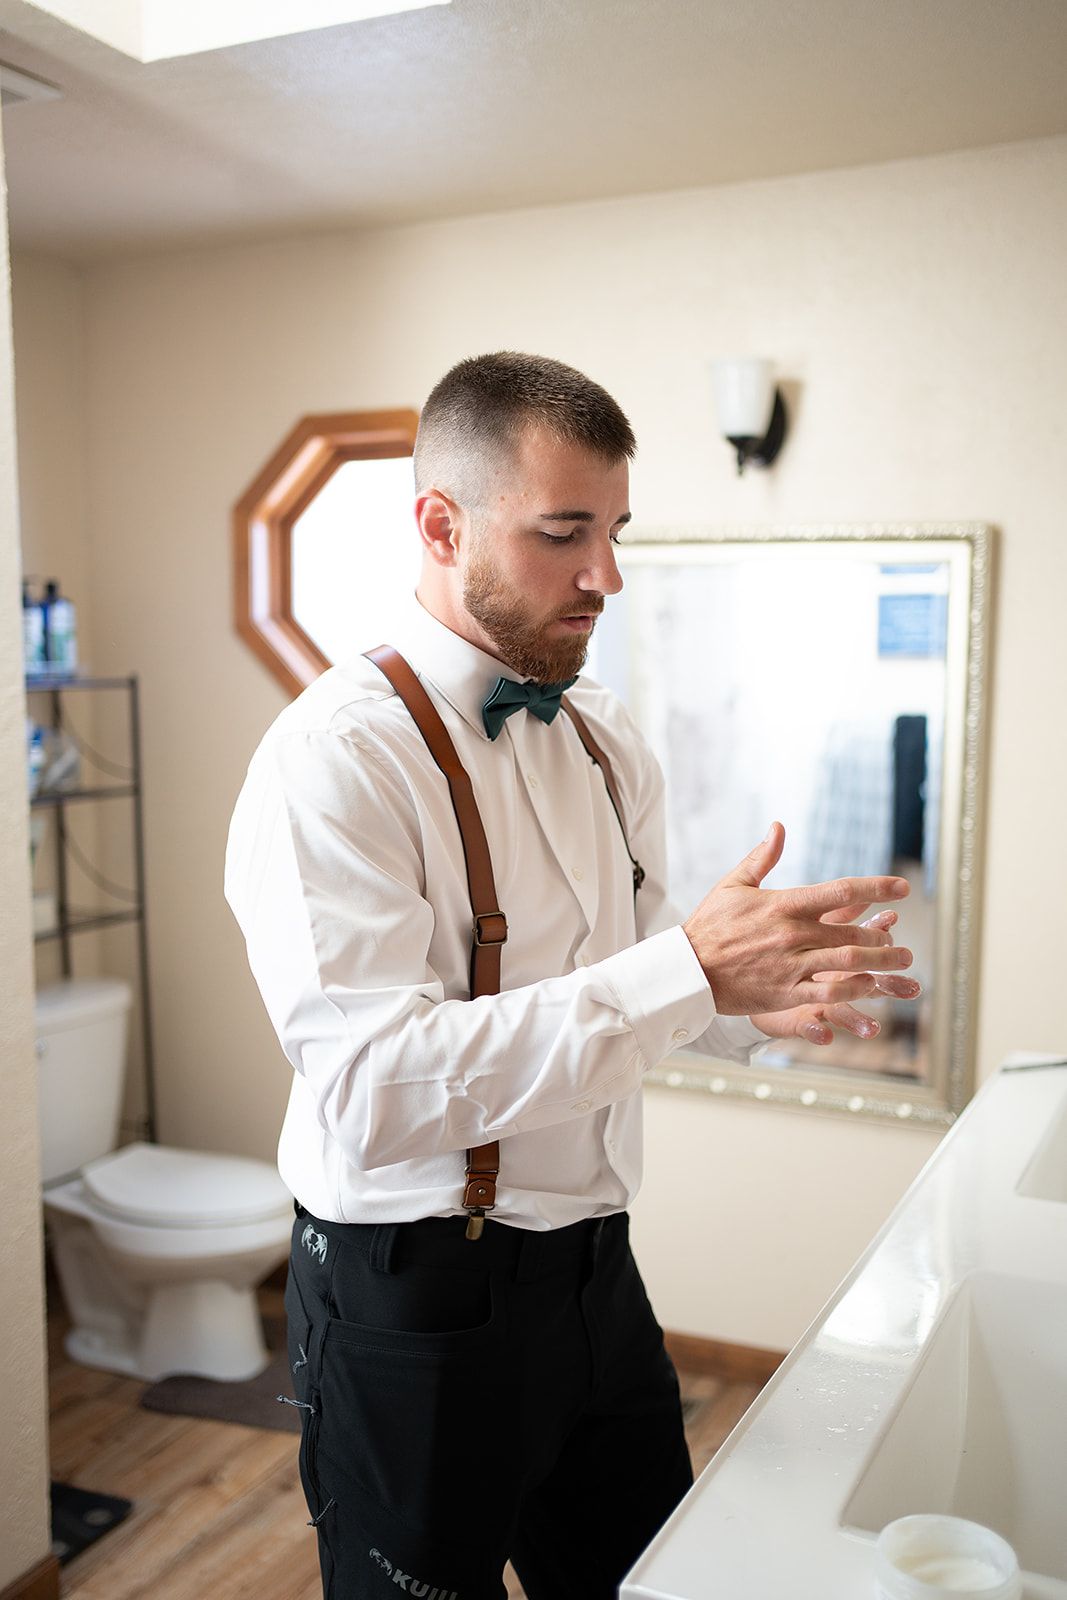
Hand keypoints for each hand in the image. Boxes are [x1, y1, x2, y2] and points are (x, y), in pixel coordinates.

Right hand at [681, 822, 913, 1015]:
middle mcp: (792, 934)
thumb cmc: (709, 925)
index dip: (877, 887)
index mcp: (784, 904)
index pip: (840, 891)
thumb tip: (778, 826)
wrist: (687, 969)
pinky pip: (829, 993)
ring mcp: (791, 965)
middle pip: (852, 932)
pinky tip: (869, 987)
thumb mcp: (733, 884)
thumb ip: (762, 857)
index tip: (903, 886)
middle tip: (900, 940)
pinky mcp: (785, 993)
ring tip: (899, 962)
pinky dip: (855, 989)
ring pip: (848, 963)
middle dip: (883, 936)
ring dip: (880, 962)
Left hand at [750, 906, 922, 1044]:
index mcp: (838, 958)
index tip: (895, 921)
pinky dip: (817, 1032)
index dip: (879, 934)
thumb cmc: (786, 956)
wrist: (755, 985)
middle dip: (890, 986)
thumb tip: (861, 894)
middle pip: (868, 984)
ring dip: (860, 1020)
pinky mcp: (798, 1021)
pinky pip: (809, 1027)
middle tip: (913, 989)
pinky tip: (825, 1035)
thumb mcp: (808, 929)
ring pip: (845, 1012)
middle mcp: (834, 982)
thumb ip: (835, 913)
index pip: (864, 946)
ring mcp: (819, 1004)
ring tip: (872, 1029)